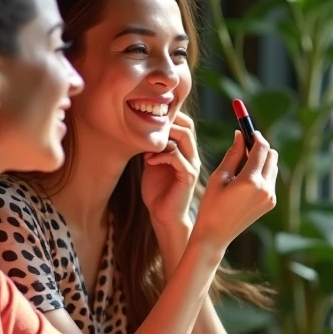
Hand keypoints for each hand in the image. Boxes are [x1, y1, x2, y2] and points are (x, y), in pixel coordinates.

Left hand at [141, 112, 200, 229]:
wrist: (163, 216)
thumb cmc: (157, 192)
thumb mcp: (152, 164)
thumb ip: (152, 149)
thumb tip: (141, 132)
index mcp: (185, 152)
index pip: (185, 125)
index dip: (170, 117)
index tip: (150, 119)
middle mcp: (191, 156)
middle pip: (187, 127)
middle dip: (167, 124)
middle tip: (147, 129)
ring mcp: (191, 166)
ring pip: (185, 137)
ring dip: (163, 138)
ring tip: (147, 148)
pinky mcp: (188, 177)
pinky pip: (177, 157)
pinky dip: (162, 156)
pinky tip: (149, 161)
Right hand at [194, 130, 278, 248]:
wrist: (215, 235)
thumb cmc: (211, 204)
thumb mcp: (219, 177)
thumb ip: (233, 154)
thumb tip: (241, 134)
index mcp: (250, 181)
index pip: (261, 148)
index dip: (255, 135)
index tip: (248, 129)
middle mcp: (265, 189)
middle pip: (272, 155)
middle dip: (261, 147)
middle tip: (245, 145)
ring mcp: (270, 197)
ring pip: (273, 167)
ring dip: (262, 160)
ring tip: (242, 164)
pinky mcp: (271, 203)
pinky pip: (271, 180)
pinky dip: (262, 173)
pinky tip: (245, 178)